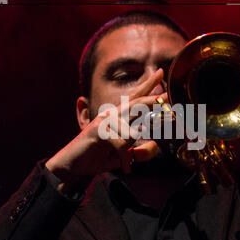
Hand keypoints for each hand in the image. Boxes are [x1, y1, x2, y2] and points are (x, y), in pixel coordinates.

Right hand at [46, 69, 165, 193]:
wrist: (72, 165)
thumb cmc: (96, 157)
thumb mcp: (122, 156)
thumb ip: (138, 153)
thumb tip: (155, 146)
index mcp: (118, 118)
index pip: (135, 99)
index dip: (147, 86)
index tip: (160, 73)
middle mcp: (111, 115)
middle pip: (135, 102)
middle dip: (152, 98)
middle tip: (168, 95)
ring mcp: (104, 122)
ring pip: (129, 124)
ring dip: (136, 137)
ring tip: (141, 144)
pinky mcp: (97, 131)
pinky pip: (119, 141)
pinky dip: (124, 156)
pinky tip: (125, 166)